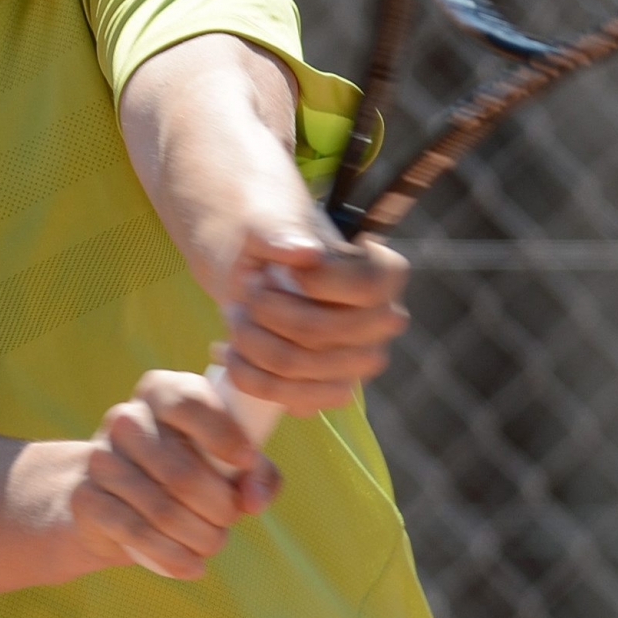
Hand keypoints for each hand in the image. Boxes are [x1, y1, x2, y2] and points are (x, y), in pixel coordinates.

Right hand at [70, 370, 281, 578]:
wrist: (113, 496)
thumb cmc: (185, 467)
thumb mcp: (225, 460)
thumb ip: (256, 472)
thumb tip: (254, 499)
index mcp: (162, 392)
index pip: (191, 404)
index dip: (224, 434)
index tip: (247, 461)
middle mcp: (127, 418)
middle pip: (183, 471)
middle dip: (220, 506)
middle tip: (231, 519)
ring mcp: (102, 458)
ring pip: (163, 509)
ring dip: (200, 537)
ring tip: (214, 543)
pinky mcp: (88, 498)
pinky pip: (137, 532)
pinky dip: (173, 556)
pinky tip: (193, 566)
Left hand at [220, 225, 410, 415]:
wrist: (258, 270)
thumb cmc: (273, 238)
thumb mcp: (270, 220)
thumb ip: (282, 230)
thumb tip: (306, 252)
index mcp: (386, 273)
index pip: (365, 287)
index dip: (314, 282)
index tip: (276, 267)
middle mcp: (384, 321)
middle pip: (321, 332)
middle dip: (267, 312)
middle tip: (244, 290)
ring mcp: (361, 361)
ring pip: (298, 367)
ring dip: (251, 343)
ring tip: (233, 317)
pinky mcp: (332, 390)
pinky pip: (292, 398)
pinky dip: (249, 376)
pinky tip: (230, 352)